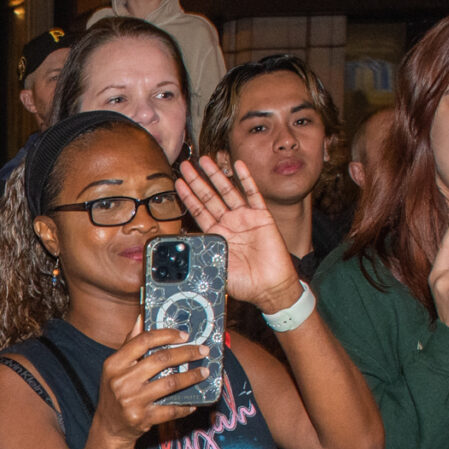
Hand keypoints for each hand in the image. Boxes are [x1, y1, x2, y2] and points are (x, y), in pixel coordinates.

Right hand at [94, 326, 208, 445]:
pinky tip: (194, 401)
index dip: (166, 335)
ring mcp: (132, 401)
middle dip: (186, 353)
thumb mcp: (115, 367)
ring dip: (191, 377)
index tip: (185, 335)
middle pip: (160, 360)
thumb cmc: (115, 391)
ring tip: (204, 372)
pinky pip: (170, 410)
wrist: (109, 427)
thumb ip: (129, 343)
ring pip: (170, 384)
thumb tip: (141, 317)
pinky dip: (185, 406)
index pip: (142, 341)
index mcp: (114, 364)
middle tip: (202, 350)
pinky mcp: (142, 418)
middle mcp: (121, 381)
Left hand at [176, 156, 299, 312]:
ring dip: (217, 175)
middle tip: (186, 166)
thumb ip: (202, 256)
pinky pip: (253, 194)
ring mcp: (245, 219)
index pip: (198, 211)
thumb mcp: (216, 269)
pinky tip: (239, 165)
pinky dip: (246, 179)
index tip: (178, 182)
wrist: (270, 287)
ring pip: (228, 191)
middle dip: (197, 181)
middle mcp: (229, 224)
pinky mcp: (262, 217)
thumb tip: (184, 247)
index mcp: (217, 236)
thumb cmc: (245, 283)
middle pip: (209, 197)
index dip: (188, 196)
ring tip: (205, 160)